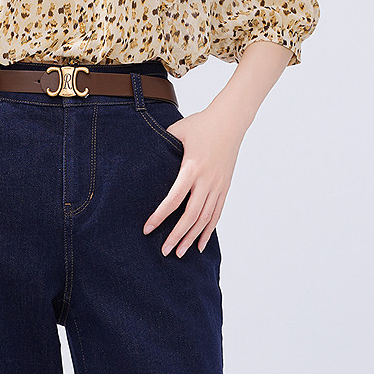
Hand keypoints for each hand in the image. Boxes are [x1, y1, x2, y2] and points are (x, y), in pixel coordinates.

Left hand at [142, 100, 246, 255]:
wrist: (230, 121)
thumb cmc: (201, 124)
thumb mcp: (178, 131)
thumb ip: (162, 144)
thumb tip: (143, 155)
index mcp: (192, 167)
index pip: (174, 198)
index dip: (160, 216)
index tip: (148, 228)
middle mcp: (207, 180)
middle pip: (191, 215)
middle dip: (177, 235)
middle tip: (164, 251)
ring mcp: (218, 185)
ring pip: (205, 218)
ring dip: (192, 237)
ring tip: (180, 252)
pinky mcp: (225, 187)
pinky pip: (217, 213)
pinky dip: (208, 230)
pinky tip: (200, 244)